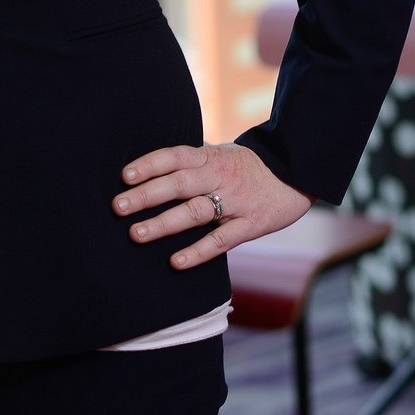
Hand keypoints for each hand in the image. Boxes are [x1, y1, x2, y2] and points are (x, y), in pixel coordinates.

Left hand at [111, 141, 311, 269]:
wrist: (296, 174)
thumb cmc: (246, 165)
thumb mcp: (219, 153)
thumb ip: (190, 158)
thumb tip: (150, 160)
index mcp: (209, 157)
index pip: (175, 156)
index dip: (149, 164)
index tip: (124, 176)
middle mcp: (219, 177)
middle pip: (178, 184)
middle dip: (146, 196)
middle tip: (118, 207)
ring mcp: (235, 202)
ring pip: (195, 212)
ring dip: (164, 224)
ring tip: (136, 234)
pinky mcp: (251, 225)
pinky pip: (222, 240)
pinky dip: (198, 251)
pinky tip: (175, 262)